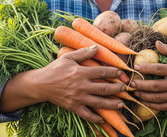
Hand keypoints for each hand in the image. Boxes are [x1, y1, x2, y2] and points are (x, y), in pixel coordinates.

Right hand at [0, 45, 125, 122]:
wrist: (40, 84)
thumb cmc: (55, 69)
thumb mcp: (68, 57)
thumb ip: (83, 53)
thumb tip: (96, 47)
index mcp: (81, 72)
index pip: (102, 71)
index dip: (113, 71)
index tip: (121, 72)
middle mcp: (81, 86)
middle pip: (104, 88)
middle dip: (117, 88)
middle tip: (125, 88)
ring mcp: (78, 98)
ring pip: (99, 102)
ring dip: (112, 103)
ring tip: (121, 103)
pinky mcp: (73, 107)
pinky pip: (87, 115)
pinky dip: (96, 118)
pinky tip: (103, 119)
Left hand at [131, 41, 166, 110]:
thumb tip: (156, 42)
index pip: (158, 69)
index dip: (145, 68)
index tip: (135, 67)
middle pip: (155, 86)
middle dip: (141, 85)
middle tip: (131, 83)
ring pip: (157, 98)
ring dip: (144, 95)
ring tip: (135, 91)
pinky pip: (163, 106)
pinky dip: (152, 105)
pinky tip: (144, 101)